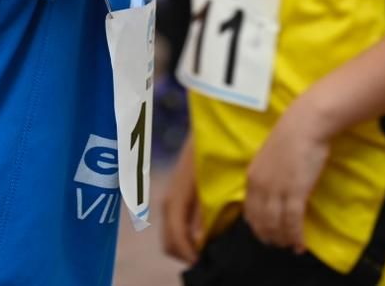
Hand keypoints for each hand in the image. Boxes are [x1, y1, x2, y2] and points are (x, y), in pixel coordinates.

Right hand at [160, 138, 204, 263]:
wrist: (211, 123)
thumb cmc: (215, 149)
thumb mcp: (213, 179)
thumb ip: (204, 209)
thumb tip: (197, 239)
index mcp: (176, 196)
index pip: (174, 235)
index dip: (187, 252)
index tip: (202, 260)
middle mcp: (169, 198)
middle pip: (169, 239)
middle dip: (184, 252)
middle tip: (206, 257)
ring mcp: (172, 195)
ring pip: (170, 233)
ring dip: (185, 244)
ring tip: (206, 247)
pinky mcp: (177, 193)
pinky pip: (175, 222)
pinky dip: (184, 234)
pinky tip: (202, 232)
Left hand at [243, 98, 334, 251]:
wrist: (306, 123)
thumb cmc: (291, 135)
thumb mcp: (270, 157)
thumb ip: (267, 175)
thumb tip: (272, 192)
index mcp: (252, 177)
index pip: (250, 211)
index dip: (257, 227)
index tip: (266, 234)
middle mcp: (261, 187)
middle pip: (261, 222)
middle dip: (270, 237)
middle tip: (279, 244)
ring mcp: (277, 190)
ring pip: (276, 225)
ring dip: (283, 239)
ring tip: (291, 245)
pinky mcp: (296, 192)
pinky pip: (293, 222)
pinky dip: (296, 236)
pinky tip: (300, 245)